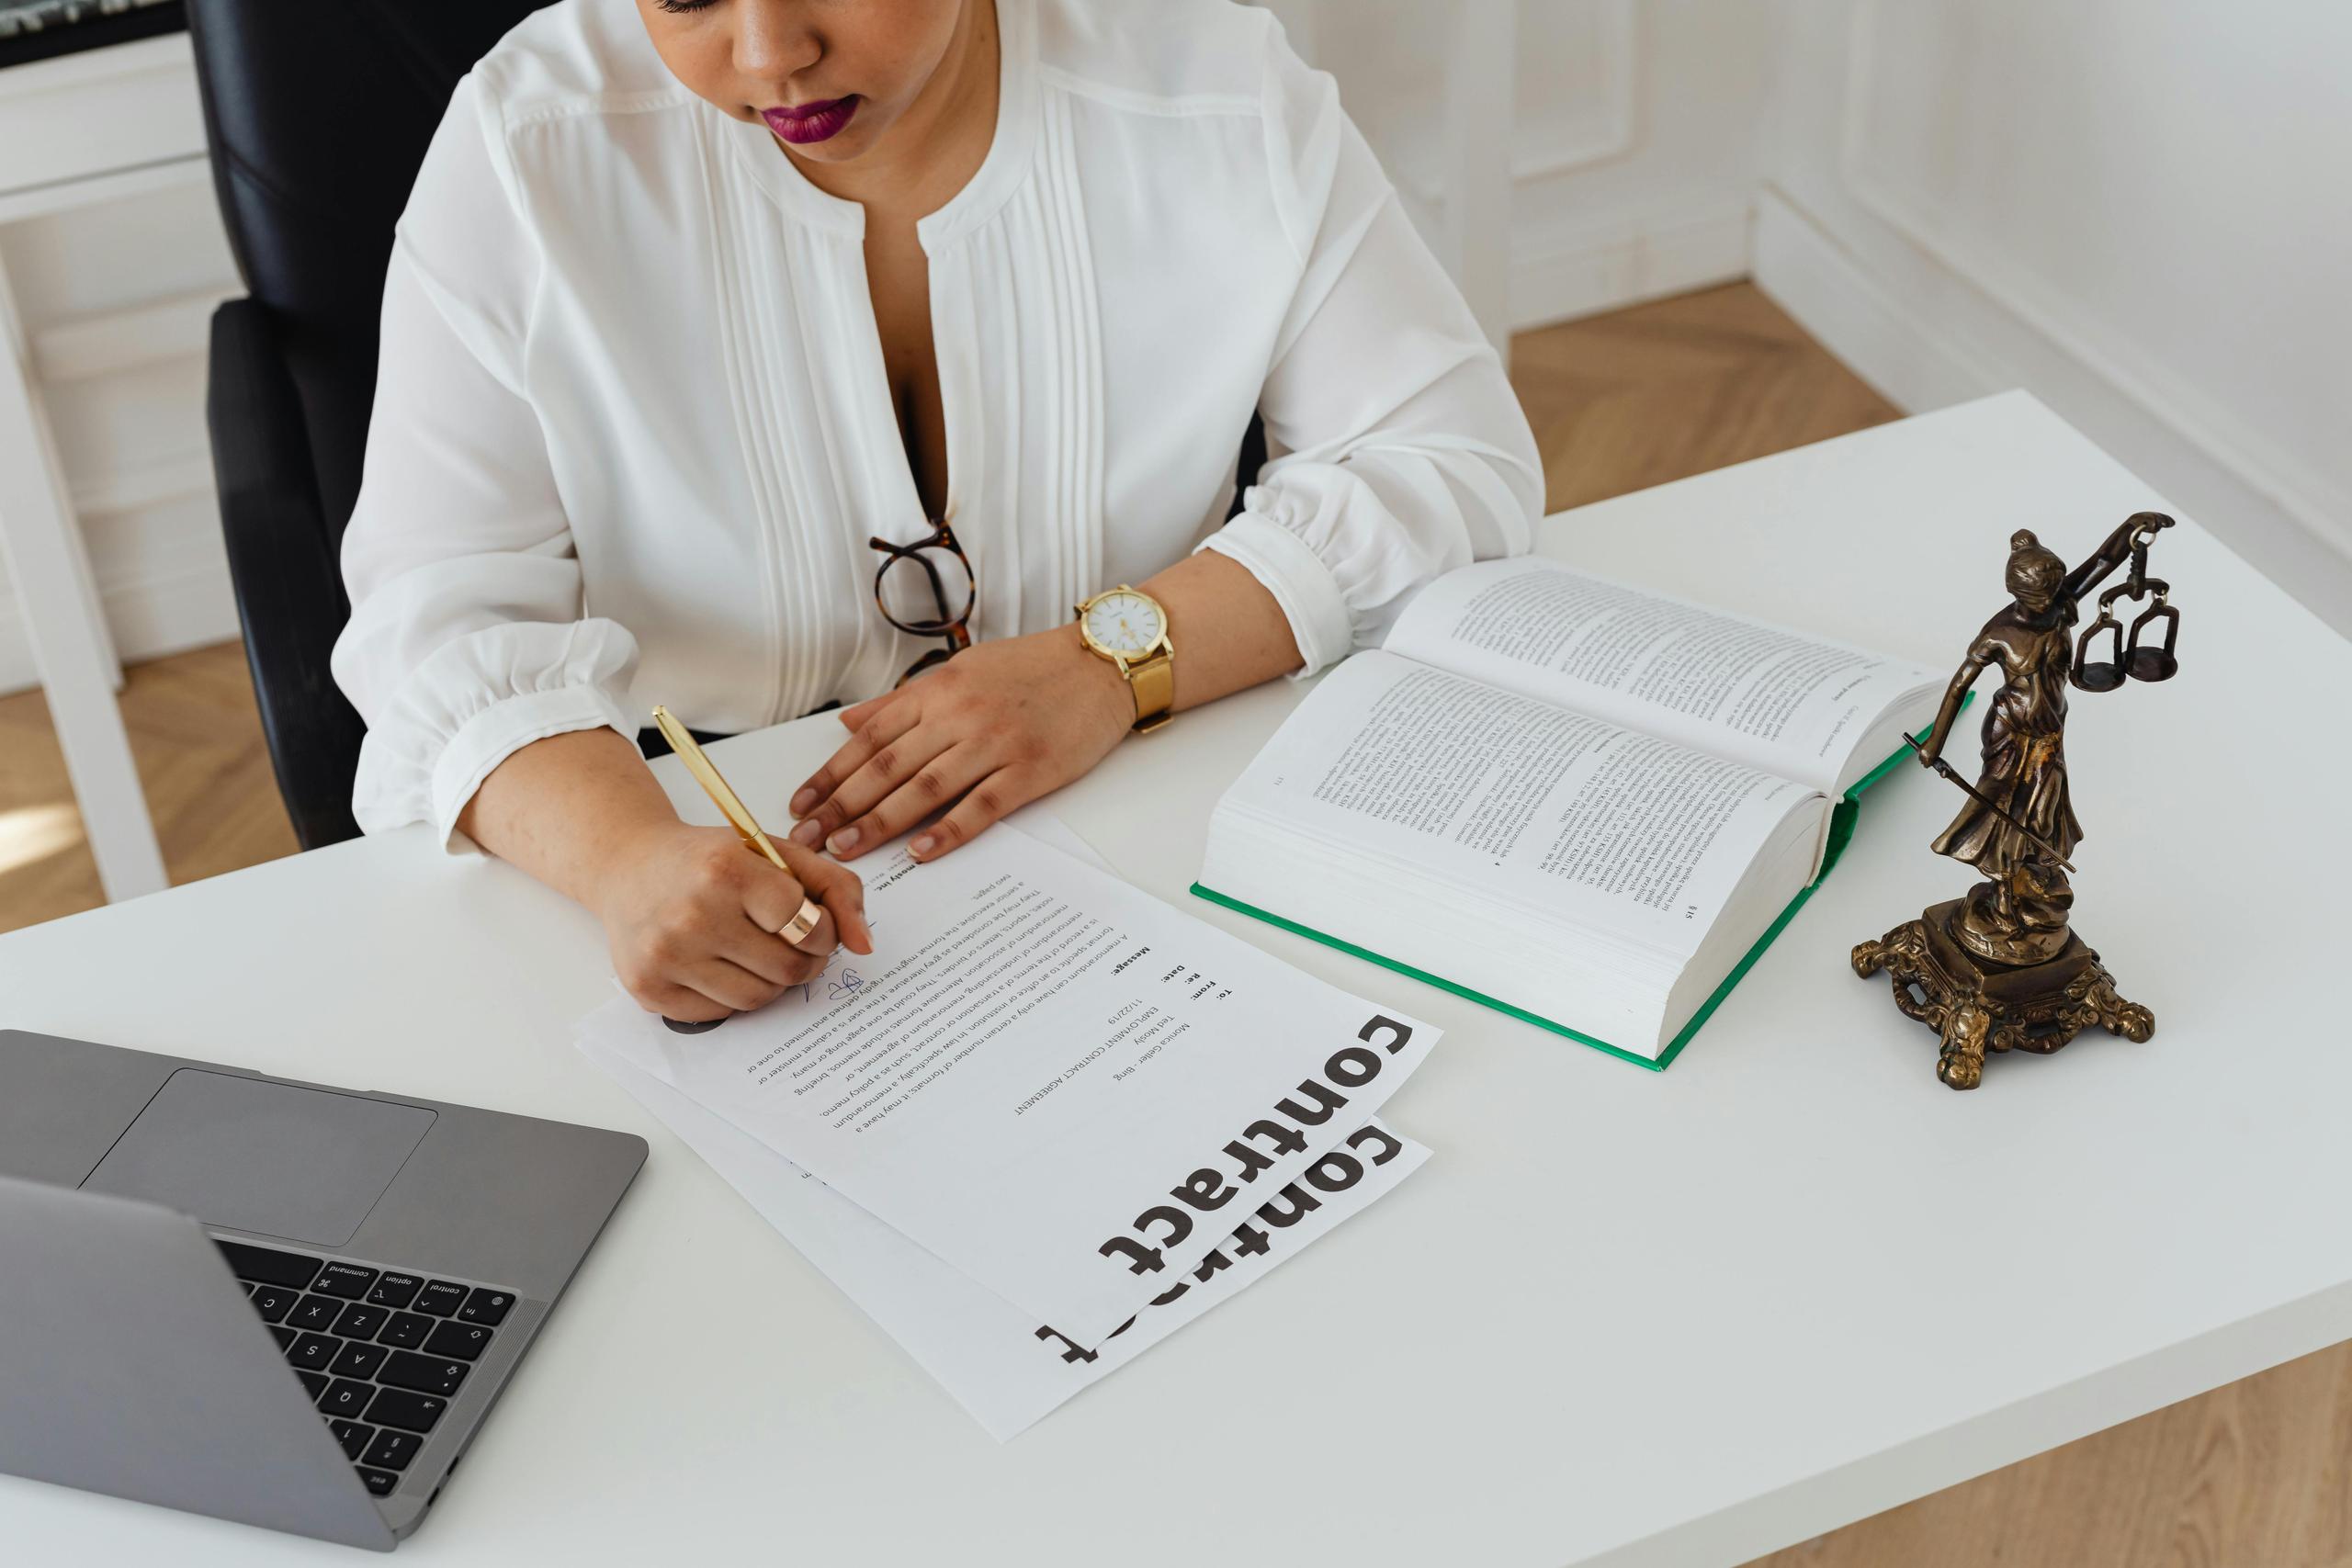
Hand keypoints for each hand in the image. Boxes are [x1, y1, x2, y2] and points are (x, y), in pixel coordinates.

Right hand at [592, 819, 872, 1021]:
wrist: (628, 866)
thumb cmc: (710, 860)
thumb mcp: (775, 853)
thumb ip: (835, 888)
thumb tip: (865, 945)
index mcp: (726, 870)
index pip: (806, 923)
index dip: (825, 930)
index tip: (816, 924)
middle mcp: (691, 914)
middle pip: (788, 969)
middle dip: (804, 960)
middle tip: (792, 942)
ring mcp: (666, 956)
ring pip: (758, 999)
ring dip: (771, 981)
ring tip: (756, 950)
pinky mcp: (649, 989)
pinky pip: (722, 1013)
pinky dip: (733, 994)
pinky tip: (720, 962)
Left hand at [787, 625, 1133, 861]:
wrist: (1100, 663)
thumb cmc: (1031, 667)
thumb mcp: (961, 669)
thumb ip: (904, 700)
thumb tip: (849, 722)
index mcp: (938, 691)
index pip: (869, 738)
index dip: (830, 774)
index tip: (801, 804)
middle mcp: (959, 715)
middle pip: (887, 767)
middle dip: (841, 805)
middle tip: (806, 839)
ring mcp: (995, 743)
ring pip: (925, 788)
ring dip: (880, 822)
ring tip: (846, 849)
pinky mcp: (1030, 770)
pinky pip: (981, 805)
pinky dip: (948, 831)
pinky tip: (919, 853)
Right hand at [1916, 737, 1943, 767]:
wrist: (1936, 739)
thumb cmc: (1938, 746)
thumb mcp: (1936, 756)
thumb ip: (1932, 760)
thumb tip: (1930, 762)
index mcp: (1928, 759)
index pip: (1925, 766)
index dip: (1928, 764)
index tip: (1929, 763)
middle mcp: (1923, 756)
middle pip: (1922, 762)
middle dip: (1925, 761)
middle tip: (1929, 758)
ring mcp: (1920, 752)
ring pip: (1920, 758)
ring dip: (1923, 757)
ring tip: (1928, 753)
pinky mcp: (1919, 748)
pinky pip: (1920, 753)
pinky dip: (1922, 753)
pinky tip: (1926, 750)